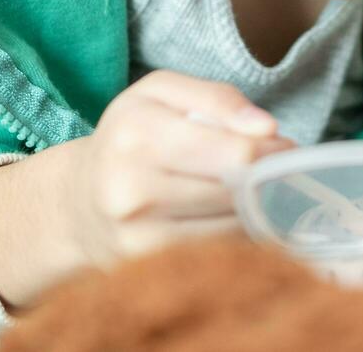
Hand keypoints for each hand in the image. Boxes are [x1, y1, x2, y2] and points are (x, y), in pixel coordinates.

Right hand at [0, 71, 291, 306]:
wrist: (79, 201)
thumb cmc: (130, 137)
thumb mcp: (162, 93)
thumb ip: (216, 98)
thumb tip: (266, 128)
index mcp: (136, 132)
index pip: (233, 152)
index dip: (270, 151)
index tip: (282, 147)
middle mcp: (131, 188)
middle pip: (235, 192)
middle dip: (267, 180)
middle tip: (277, 170)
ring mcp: (137, 235)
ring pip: (229, 227)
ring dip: (254, 211)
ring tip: (251, 192)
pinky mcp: (146, 268)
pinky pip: (215, 253)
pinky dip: (233, 237)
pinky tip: (228, 219)